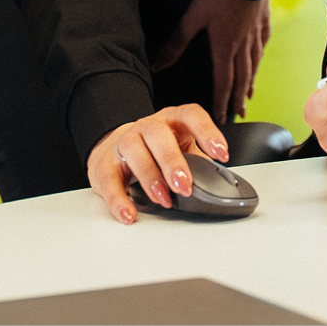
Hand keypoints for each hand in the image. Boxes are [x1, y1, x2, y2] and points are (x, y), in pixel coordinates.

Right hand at [87, 103, 229, 223]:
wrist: (116, 147)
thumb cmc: (156, 149)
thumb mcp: (181, 148)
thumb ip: (198, 162)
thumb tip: (219, 183)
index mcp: (172, 120)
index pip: (191, 115)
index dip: (207, 131)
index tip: (222, 153)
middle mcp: (148, 126)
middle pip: (158, 134)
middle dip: (172, 160)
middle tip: (185, 185)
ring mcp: (124, 141)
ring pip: (133, 150)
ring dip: (150, 176)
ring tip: (163, 199)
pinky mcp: (104, 162)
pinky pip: (109, 179)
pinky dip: (119, 198)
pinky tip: (129, 213)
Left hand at [153, 0, 271, 120]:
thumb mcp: (192, 16)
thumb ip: (176, 43)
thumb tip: (158, 65)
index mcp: (224, 46)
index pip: (223, 82)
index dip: (221, 102)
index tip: (221, 118)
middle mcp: (242, 44)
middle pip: (241, 78)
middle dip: (238, 98)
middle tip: (239, 114)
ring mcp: (255, 32)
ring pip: (254, 63)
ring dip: (251, 81)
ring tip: (249, 94)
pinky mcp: (263, 19)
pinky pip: (263, 44)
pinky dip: (260, 56)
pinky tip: (260, 58)